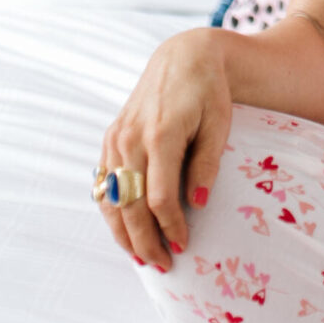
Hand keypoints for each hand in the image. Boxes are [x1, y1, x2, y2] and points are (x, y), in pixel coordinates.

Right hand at [96, 28, 230, 271]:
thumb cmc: (208, 90)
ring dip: (124, 233)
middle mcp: (131, 137)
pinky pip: (104, 184)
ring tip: (143, 259)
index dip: (170, 226)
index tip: (185, 245)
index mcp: (161, 133)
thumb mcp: (219, 123)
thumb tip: (198, 204)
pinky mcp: (110, 138)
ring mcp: (115, 138)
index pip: (159, 196)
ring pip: (111, 198)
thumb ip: (207, 163)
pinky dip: (113, 211)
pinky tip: (126, 231)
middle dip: (145, 241)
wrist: (184, 56)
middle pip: (129, 204)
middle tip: (163, 266)